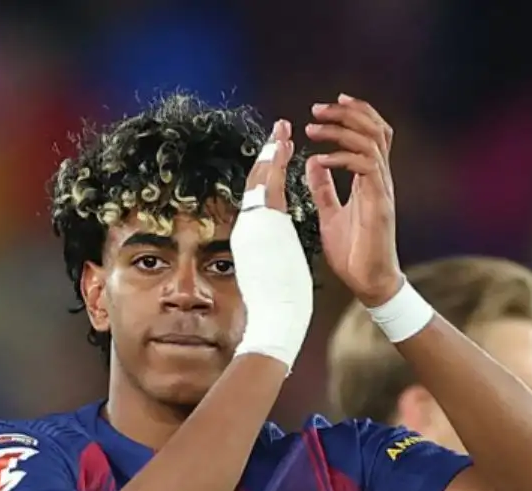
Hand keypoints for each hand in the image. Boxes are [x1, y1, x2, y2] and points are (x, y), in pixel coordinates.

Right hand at [231, 118, 314, 366]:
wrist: (275, 319)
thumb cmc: (278, 304)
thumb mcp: (275, 271)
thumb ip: (272, 253)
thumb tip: (273, 250)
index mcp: (253, 239)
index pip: (259, 199)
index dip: (267, 174)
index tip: (276, 155)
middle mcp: (249, 229)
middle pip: (257, 184)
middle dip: (268, 156)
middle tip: (279, 131)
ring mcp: (254, 226)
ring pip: (261, 180)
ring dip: (272, 152)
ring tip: (282, 130)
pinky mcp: (264, 226)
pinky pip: (269, 186)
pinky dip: (275, 163)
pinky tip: (282, 144)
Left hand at [304, 95, 402, 306]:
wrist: (369, 282)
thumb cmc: (354, 252)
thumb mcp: (330, 214)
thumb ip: (323, 188)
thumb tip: (312, 163)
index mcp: (369, 179)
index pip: (369, 134)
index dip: (353, 114)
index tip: (328, 107)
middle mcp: (379, 178)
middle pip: (374, 129)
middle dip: (346, 113)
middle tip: (317, 109)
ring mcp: (381, 189)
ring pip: (370, 142)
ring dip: (340, 130)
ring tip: (313, 129)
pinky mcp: (379, 203)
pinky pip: (365, 167)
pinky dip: (341, 158)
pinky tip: (321, 159)